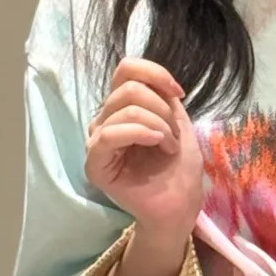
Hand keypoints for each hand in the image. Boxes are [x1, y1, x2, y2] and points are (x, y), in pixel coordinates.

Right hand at [84, 57, 204, 238]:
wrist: (180, 206)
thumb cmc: (180, 169)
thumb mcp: (179, 124)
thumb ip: (164, 99)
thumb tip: (154, 79)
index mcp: (124, 108)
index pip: (126, 70)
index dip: (154, 73)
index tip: (178, 93)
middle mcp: (107, 120)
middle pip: (128, 87)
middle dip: (162, 108)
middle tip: (174, 135)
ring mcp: (99, 141)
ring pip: (124, 109)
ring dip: (158, 125)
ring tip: (169, 147)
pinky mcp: (95, 163)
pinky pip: (109, 134)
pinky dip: (140, 133)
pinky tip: (157, 144)